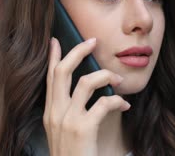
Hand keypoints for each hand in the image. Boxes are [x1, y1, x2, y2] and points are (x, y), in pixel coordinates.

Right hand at [43, 37, 130, 155]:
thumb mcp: (65, 133)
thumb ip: (70, 113)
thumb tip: (88, 92)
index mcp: (50, 114)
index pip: (49, 79)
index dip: (53, 57)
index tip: (55, 40)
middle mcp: (54, 114)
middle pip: (62, 72)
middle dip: (78, 52)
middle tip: (92, 41)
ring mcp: (67, 121)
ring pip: (85, 82)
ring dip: (105, 76)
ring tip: (117, 79)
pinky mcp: (83, 129)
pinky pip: (103, 102)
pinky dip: (117, 100)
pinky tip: (125, 105)